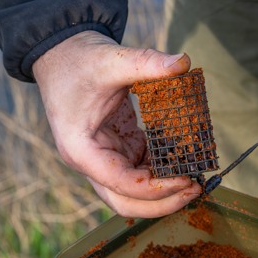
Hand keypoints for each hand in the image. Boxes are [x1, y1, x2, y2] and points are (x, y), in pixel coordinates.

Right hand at [33, 31, 202, 216]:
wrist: (62, 54)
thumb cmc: (78, 60)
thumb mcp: (112, 59)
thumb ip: (147, 62)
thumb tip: (184, 62)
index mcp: (81, 149)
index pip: (121, 184)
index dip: (155, 188)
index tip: (186, 179)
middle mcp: (90, 161)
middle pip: (125, 201)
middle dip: (161, 202)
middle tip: (196, 189)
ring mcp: (104, 158)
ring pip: (133, 193)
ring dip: (163, 192)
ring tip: (196, 180)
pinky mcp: (118, 149)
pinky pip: (140, 171)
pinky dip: (162, 172)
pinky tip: (185, 162)